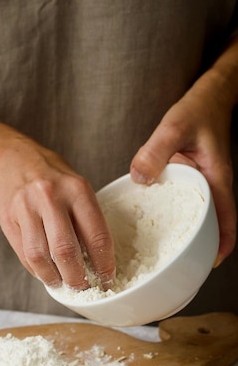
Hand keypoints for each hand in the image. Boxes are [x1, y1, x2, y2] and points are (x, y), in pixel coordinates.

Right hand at [0, 94, 114, 289]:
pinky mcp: (9, 221)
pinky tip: (46, 272)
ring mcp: (26, 209)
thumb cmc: (53, 180)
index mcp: (77, 190)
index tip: (107, 279)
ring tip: (62, 283)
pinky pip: (24, 255)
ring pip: (40, 257)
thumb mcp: (77, 189)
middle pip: (66, 251)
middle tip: (84, 287)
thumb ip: (87, 220)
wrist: (13, 161)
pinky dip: (37, 270)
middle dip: (77, 277)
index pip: (96, 236)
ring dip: (54, 277)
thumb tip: (98, 262)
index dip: (103, 264)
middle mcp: (50, 197)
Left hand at [130, 67, 236, 265]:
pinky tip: (154, 224)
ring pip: (198, 217)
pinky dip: (175, 216)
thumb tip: (140, 178)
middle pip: (212, 226)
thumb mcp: (175, 126)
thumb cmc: (198, 110)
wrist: (207, 98)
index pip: (226, 220)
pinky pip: (185, 204)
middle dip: (201, 247)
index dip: (221, 244)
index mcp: (216, 180)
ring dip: (188, 235)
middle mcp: (211, 187)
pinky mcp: (190, 181)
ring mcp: (202, 186)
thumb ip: (156, 151)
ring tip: (166, 254)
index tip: (210, 263)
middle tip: (180, 267)